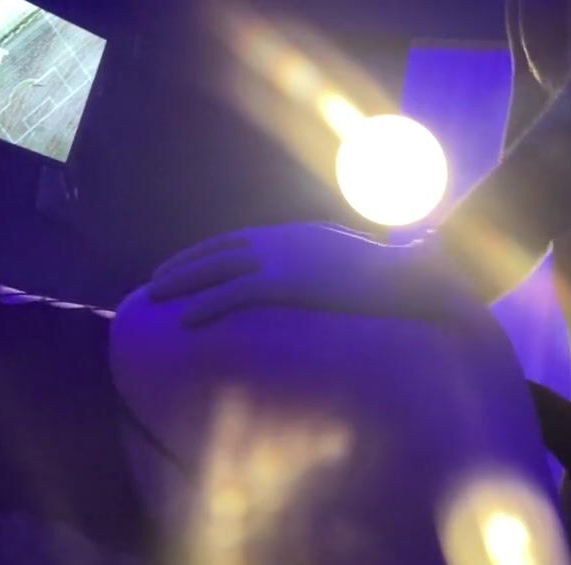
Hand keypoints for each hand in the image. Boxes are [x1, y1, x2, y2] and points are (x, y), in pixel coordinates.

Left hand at [148, 224, 472, 327]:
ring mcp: (287, 258)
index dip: (214, 253)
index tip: (192, 266)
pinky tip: (184, 322)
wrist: (416, 280)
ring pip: (218, 268)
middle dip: (187, 263)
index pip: (248, 241)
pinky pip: (234, 294)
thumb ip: (357, 266)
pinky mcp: (288, 282)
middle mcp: (290, 240)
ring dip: (182, 281)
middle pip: (223, 249)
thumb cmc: (406, 281)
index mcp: (306, 236)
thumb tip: (383, 261)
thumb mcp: (376, 268)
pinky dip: (206, 305)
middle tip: (157, 280)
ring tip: (155, 298)